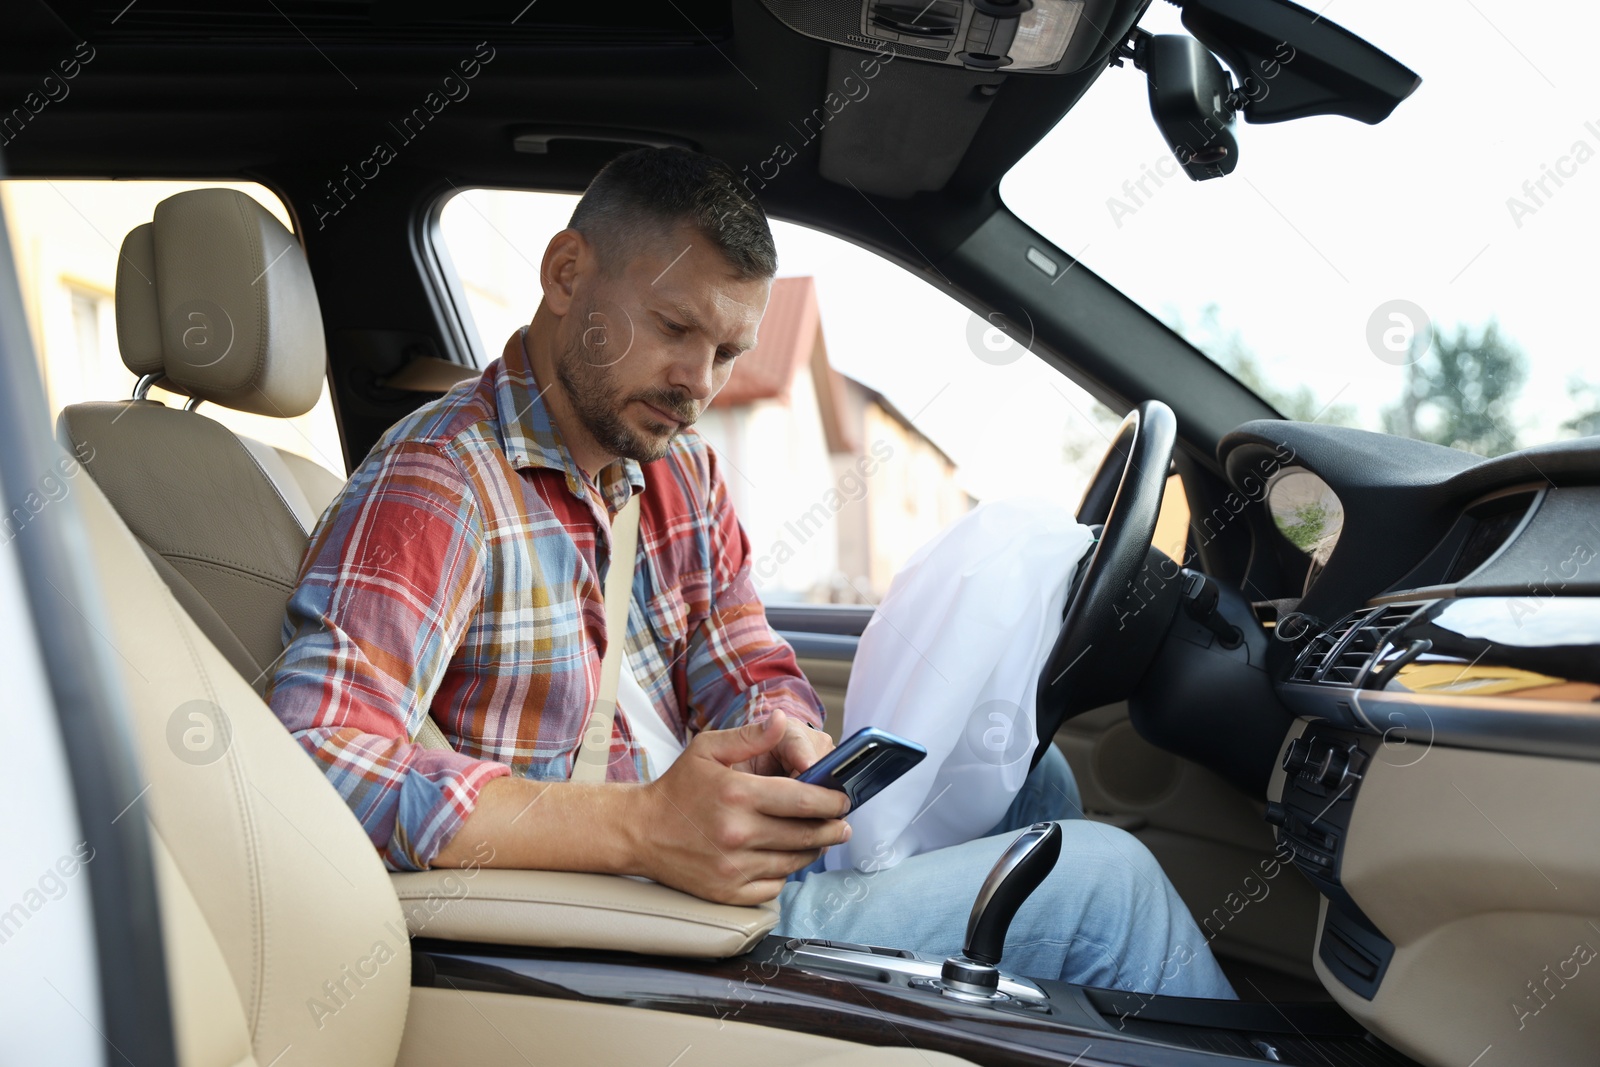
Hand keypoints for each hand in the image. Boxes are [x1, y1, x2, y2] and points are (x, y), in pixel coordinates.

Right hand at [628, 711, 850, 903]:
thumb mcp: (707, 749)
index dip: (832, 800)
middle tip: (842, 823)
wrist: (640, 831)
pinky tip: (782, 858)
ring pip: (794, 863)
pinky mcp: (727, 892)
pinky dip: (784, 874)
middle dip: (833, 828)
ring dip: (812, 850)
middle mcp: (737, 834)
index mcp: (738, 794)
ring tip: (818, 838)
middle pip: (807, 835)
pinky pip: (774, 887)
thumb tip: (783, 720)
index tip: (843, 799)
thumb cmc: (678, 788)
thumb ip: (750, 736)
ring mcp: (733, 867)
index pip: (804, 800)